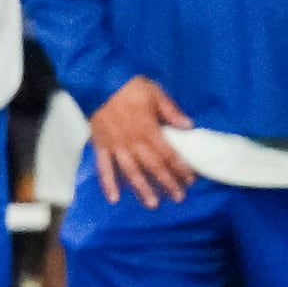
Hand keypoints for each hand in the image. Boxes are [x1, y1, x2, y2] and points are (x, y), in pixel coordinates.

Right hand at [88, 75, 195, 209]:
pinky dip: (108, 183)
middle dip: (167, 182)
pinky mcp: (100, 146)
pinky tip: (113, 198)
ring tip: (152, 204)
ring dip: (142, 188)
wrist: (97, 82)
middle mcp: (133, 143)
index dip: (180, 167)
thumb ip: (170, 111)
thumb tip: (187, 126)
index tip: (190, 180)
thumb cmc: (128, 87)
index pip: (168, 153)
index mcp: (148, 130)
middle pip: (153, 166)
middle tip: (178, 197)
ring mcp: (115, 147)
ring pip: (130, 171)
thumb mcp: (154, 92)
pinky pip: (103, 168)